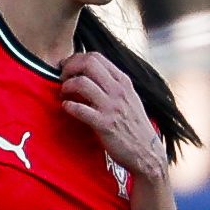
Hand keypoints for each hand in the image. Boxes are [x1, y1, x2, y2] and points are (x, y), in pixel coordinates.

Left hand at [62, 51, 170, 182]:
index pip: (96, 56)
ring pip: (81, 83)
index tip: (68, 68)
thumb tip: (89, 72)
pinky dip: (68, 106)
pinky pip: (79, 109)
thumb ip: (113, 84)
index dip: (76, 59)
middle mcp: (118, 91)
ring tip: (64, 94)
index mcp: (124, 82)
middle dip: (69, 67)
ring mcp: (111, 107)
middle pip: (88, 63)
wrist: (146, 153)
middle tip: (62, 78)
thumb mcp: (129, 98)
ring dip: (66, 86)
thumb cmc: (134, 126)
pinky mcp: (104, 124)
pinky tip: (67, 108)